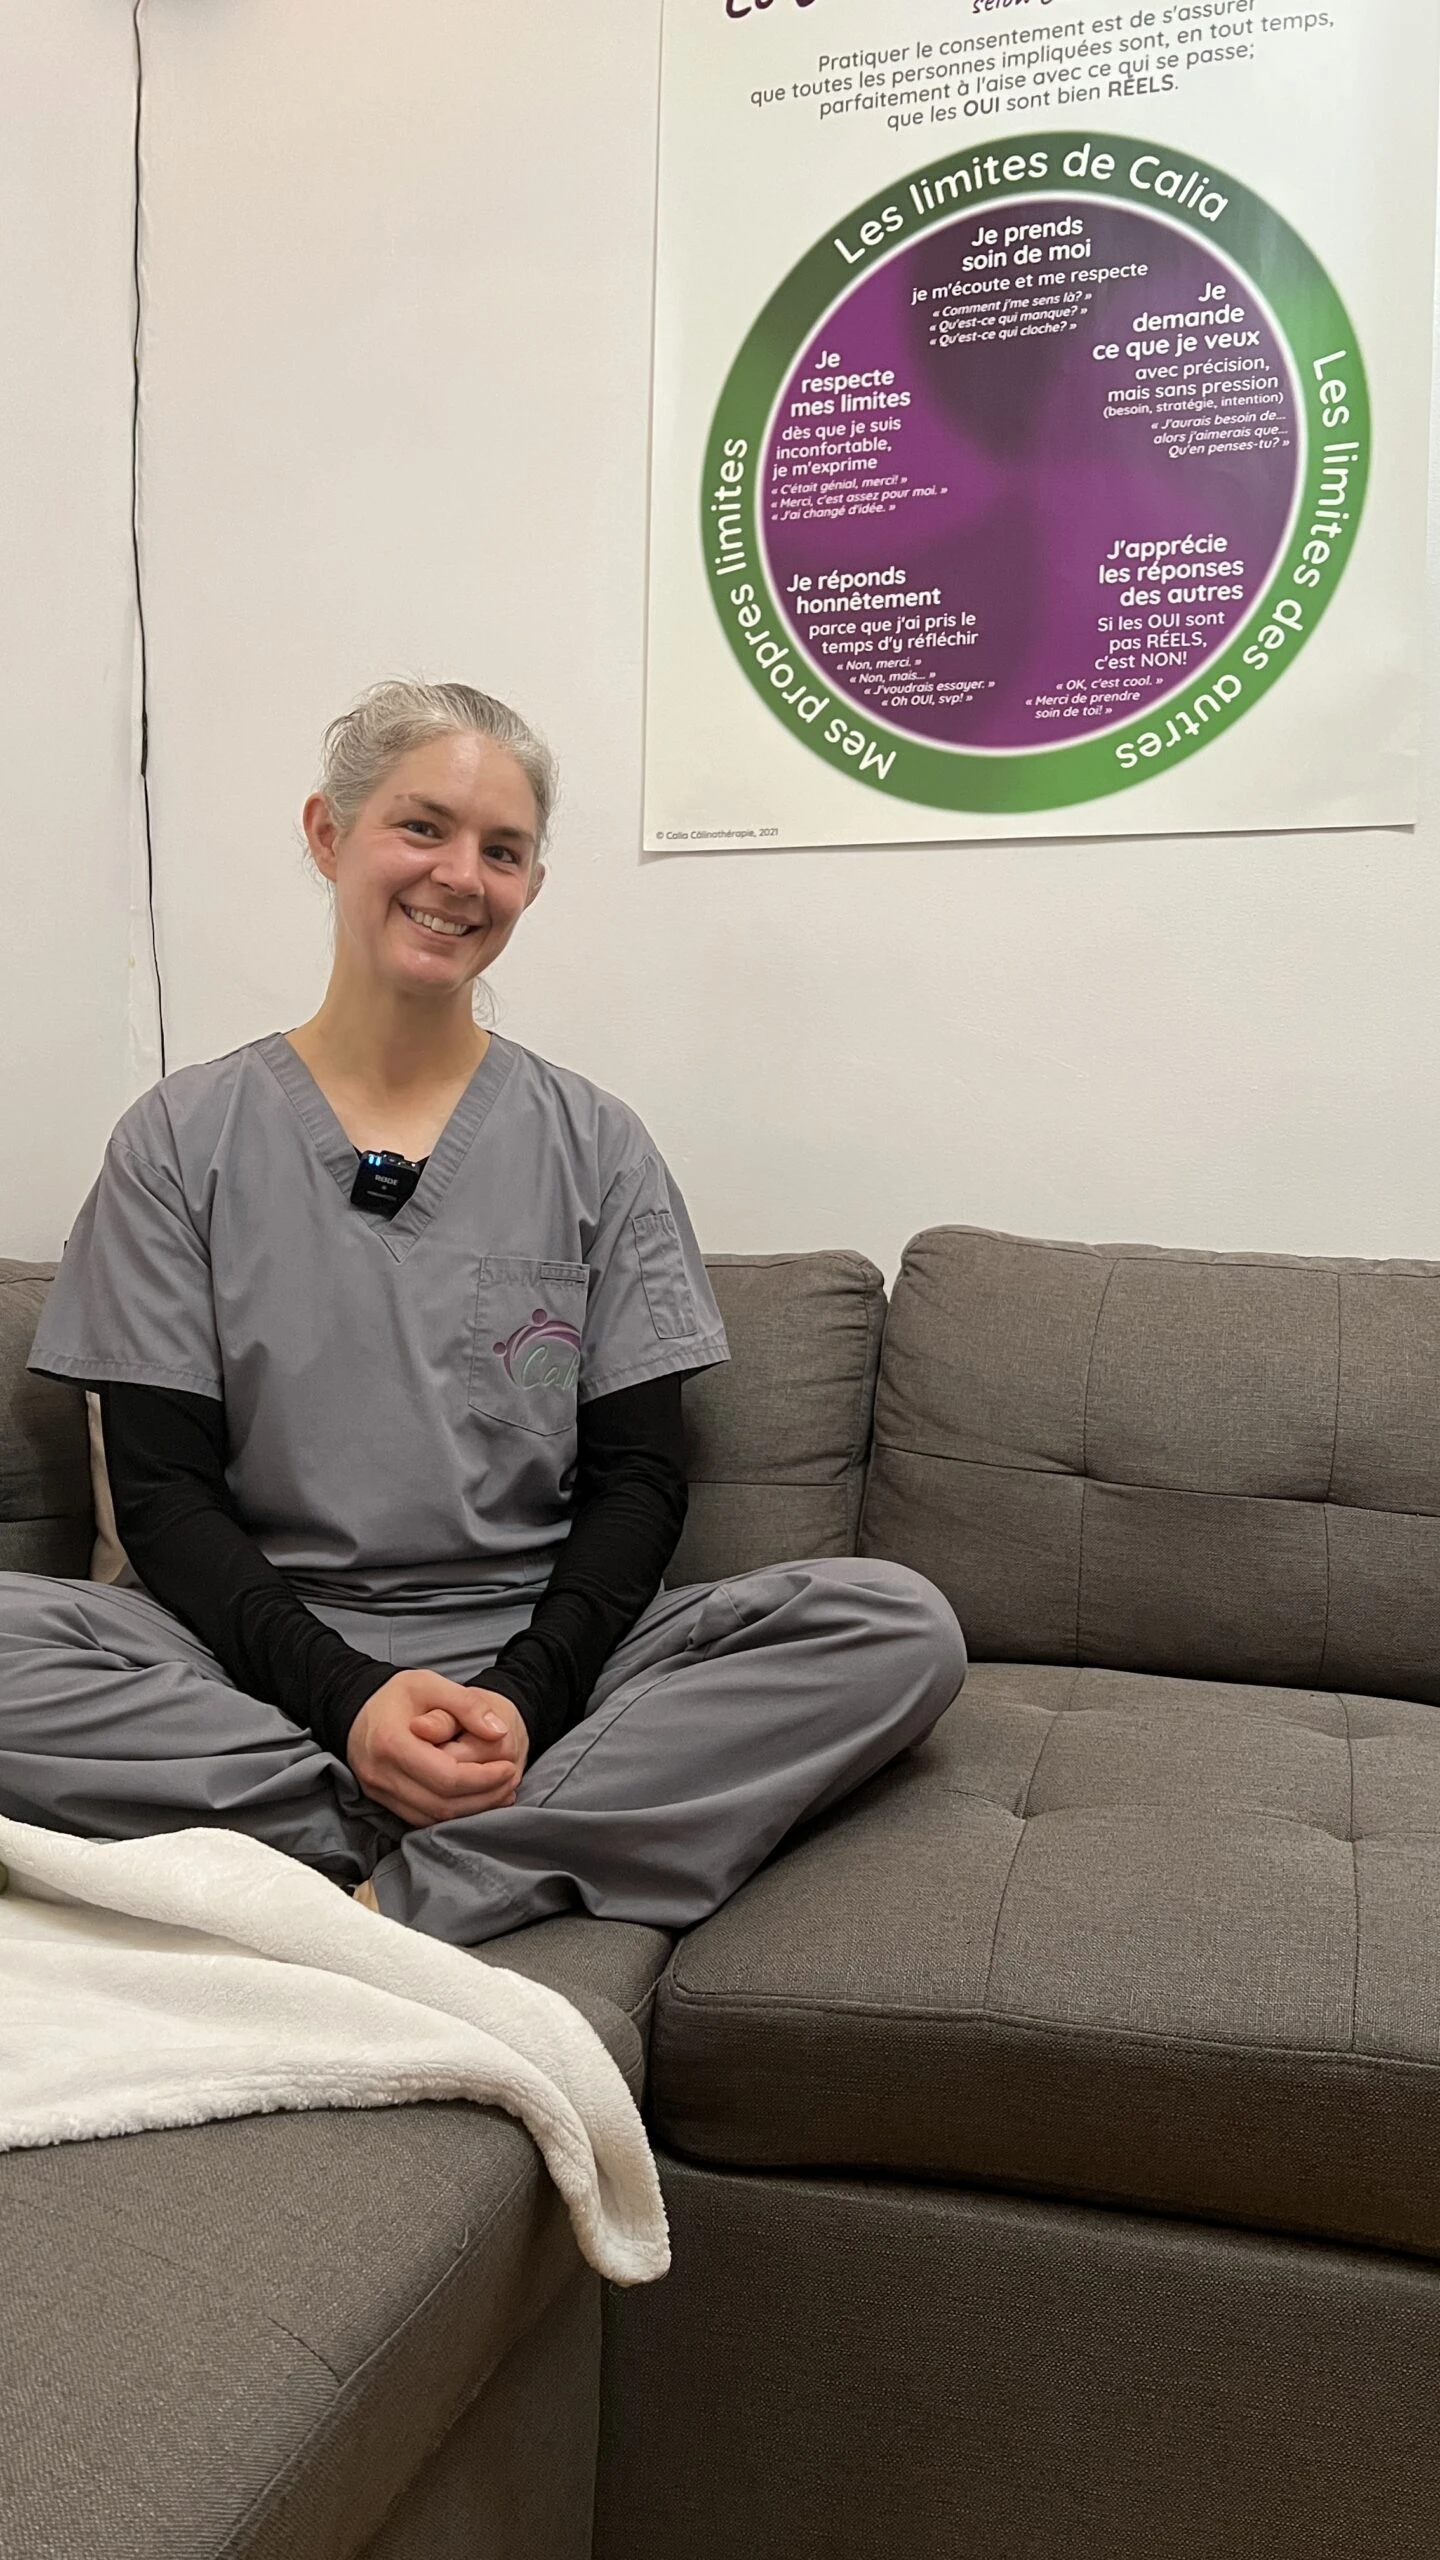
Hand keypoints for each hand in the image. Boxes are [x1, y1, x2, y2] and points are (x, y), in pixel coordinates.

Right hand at [346, 1671, 529, 1827]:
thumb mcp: (430, 1683)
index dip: (483, 1778)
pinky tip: (474, 1800)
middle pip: (441, 1803)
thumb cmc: (395, 1695)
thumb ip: (466, 1704)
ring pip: (432, 1819)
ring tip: (500, 1793)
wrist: (354, 1709)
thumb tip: (498, 1732)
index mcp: (392, 1742)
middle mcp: (381, 1774)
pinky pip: (421, 1819)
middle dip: (483, 1797)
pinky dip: (451, 1814)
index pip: (446, 1777)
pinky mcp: (382, 1801)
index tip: (508, 1767)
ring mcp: (378, 1792)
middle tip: (509, 1782)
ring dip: (470, 1811)